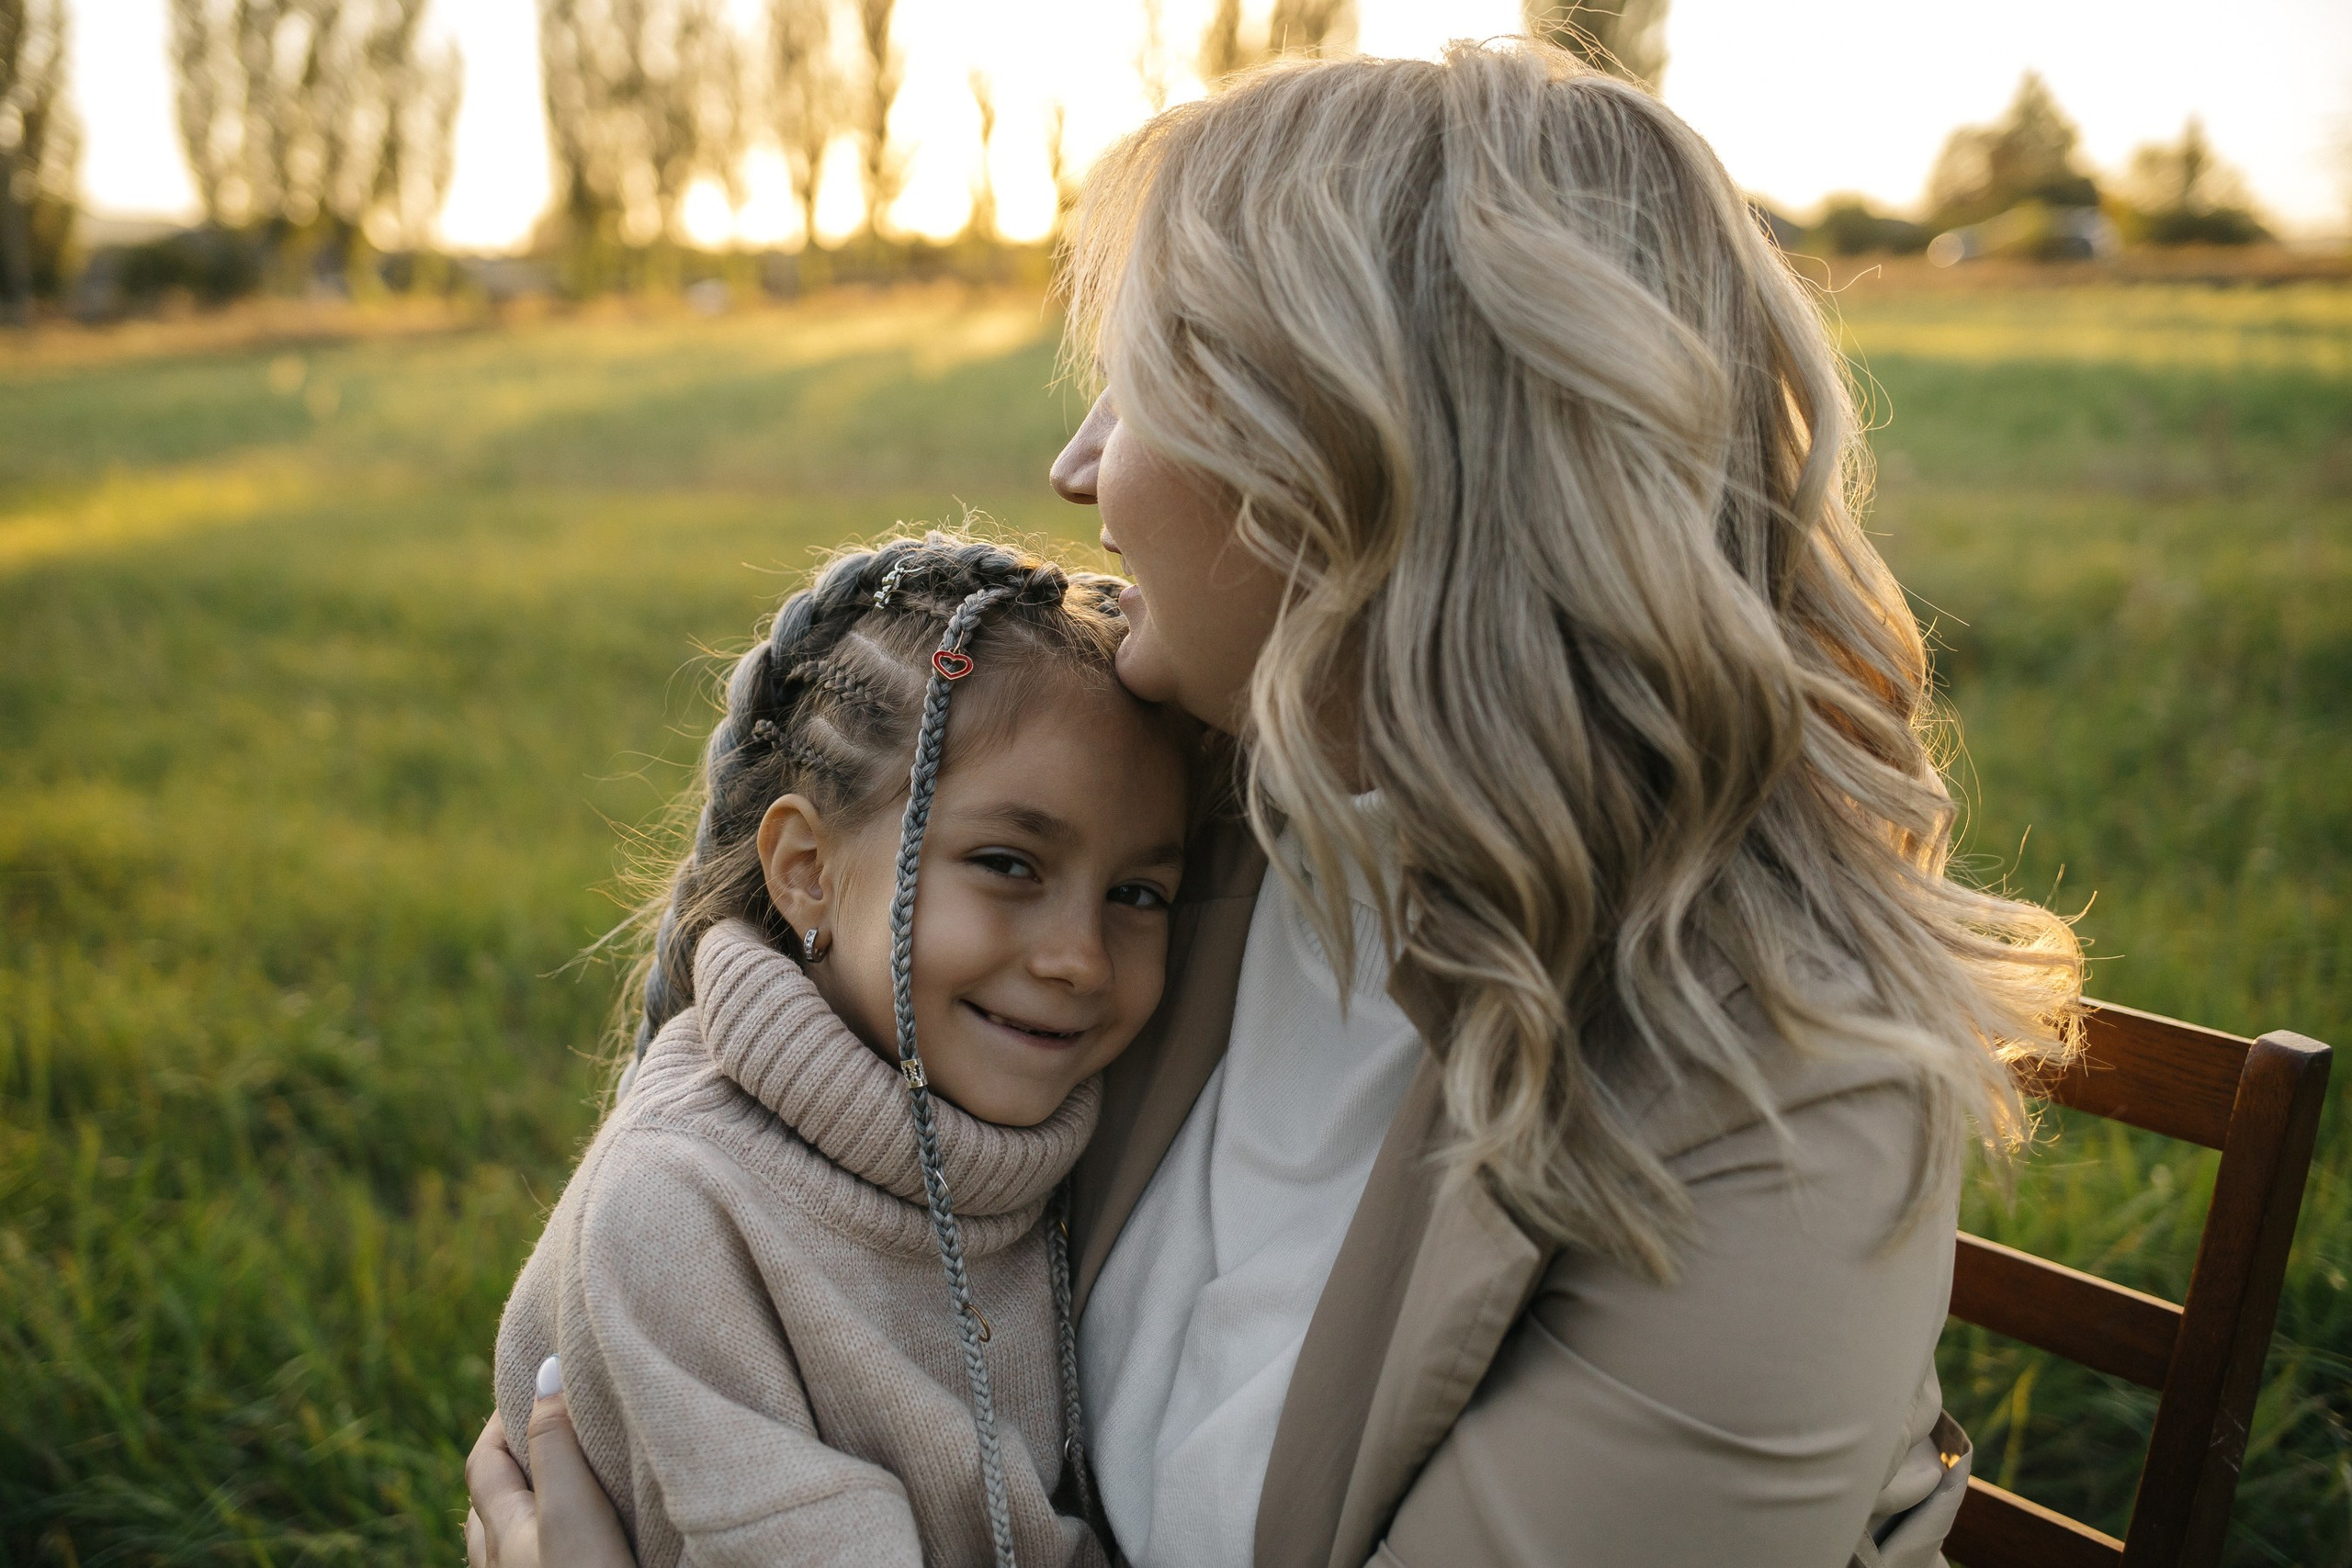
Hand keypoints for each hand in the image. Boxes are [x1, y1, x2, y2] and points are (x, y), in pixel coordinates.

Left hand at [465, 1357, 635, 1567]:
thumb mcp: (571, 1510)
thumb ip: (556, 1444)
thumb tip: (545, 1371)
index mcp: (500, 1531)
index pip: (484, 1460)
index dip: (505, 1417)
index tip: (542, 1382)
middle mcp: (500, 1561)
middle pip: (493, 1498)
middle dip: (518, 1456)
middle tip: (558, 1423)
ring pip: (516, 1532)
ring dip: (535, 1499)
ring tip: (575, 1478)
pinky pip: (539, 1556)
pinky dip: (555, 1533)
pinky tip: (588, 1534)